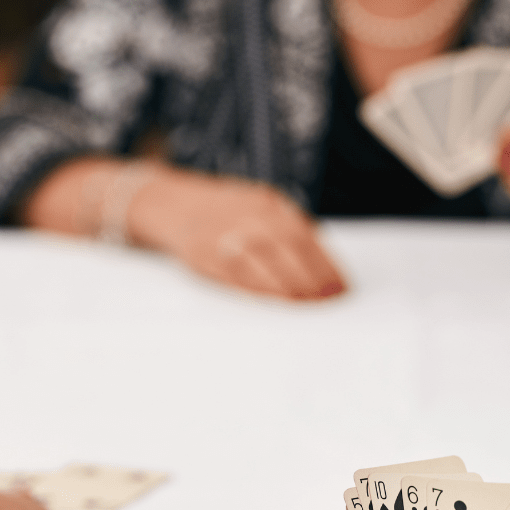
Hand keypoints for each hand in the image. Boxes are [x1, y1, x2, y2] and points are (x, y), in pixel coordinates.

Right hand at [130, 171, 346, 299]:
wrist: (168, 203)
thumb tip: (322, 264)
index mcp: (267, 202)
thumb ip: (286, 228)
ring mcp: (223, 233)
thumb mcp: (258, 205)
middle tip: (327, 303)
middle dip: (312, 280)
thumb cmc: (219, 211)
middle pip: (289, 250)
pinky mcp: (202, 254)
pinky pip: (235, 276)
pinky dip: (257, 291)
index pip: (306, 237)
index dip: (327, 265)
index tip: (340, 288)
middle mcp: (247, 215)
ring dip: (289, 289)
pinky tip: (273, 303)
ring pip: (264, 263)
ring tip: (306, 307)